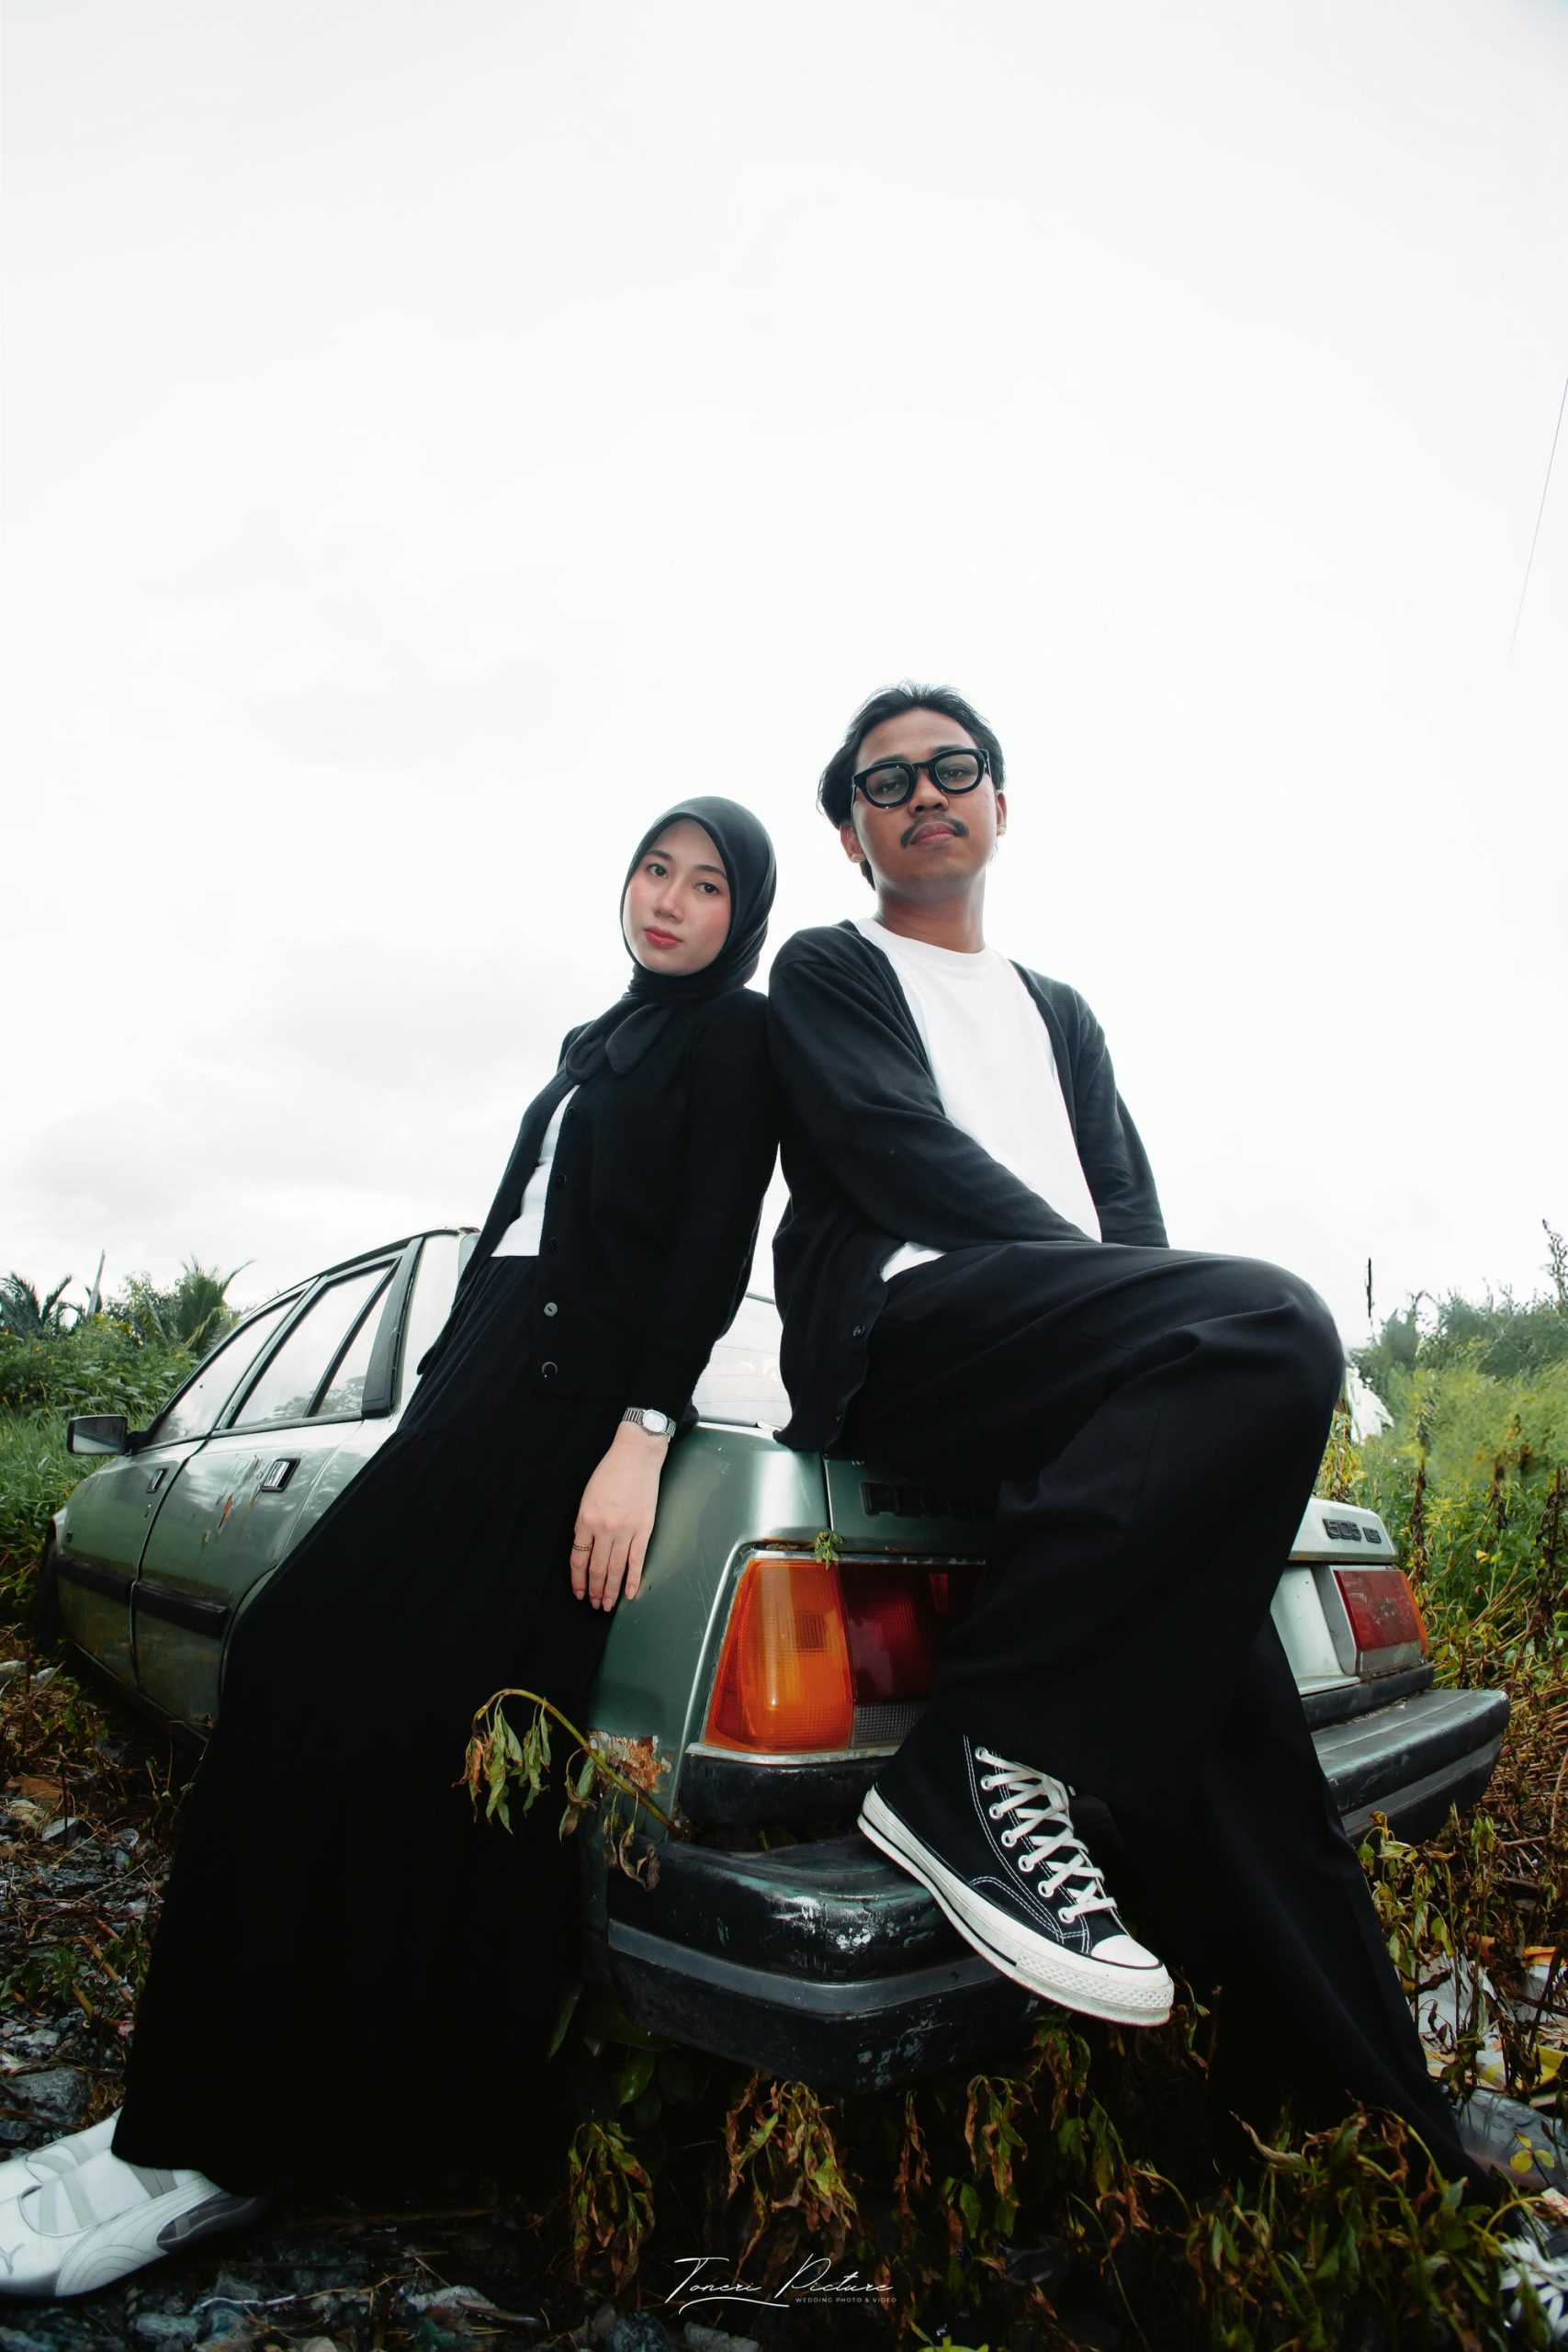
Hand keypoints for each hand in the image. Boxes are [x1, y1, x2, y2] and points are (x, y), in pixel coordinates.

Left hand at [569, 1421, 666, 1607]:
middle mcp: (604, 1529)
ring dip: (610, 1590)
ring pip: (615, 1569)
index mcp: (586, 1520)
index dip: (577, 1580)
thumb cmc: (610, 1472)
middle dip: (594, 1590)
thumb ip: (585, 1523)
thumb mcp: (588, 1496)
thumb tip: (585, 1547)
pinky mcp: (643, 1529)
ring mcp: (625, 1531)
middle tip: (594, 1605)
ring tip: (607, 1605)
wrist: (636, 1456)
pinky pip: (636, 1560)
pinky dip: (633, 1579)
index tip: (578, 1592)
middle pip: (597, 1569)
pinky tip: (629, 1593)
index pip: (578, 1559)